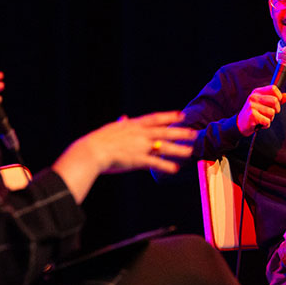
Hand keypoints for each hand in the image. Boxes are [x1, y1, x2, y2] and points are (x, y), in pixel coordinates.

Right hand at [53, 111, 196, 202]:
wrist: (92, 151)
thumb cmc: (98, 141)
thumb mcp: (111, 129)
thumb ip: (120, 124)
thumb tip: (123, 118)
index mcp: (133, 125)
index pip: (155, 119)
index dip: (169, 117)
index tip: (182, 115)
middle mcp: (139, 134)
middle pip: (164, 132)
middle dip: (180, 133)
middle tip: (194, 133)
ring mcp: (139, 146)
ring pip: (163, 147)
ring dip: (178, 149)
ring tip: (190, 152)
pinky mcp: (137, 159)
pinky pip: (155, 163)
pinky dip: (165, 166)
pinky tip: (175, 169)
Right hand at [237, 85, 285, 135]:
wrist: (240, 124)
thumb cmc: (254, 113)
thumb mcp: (264, 104)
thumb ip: (276, 100)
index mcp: (257, 92)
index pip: (273, 88)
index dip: (279, 97)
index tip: (276, 104)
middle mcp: (254, 97)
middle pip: (275, 101)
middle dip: (276, 110)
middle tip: (269, 114)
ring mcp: (252, 106)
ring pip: (272, 112)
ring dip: (270, 119)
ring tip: (262, 118)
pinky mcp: (252, 116)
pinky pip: (267, 121)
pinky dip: (266, 125)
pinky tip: (260, 123)